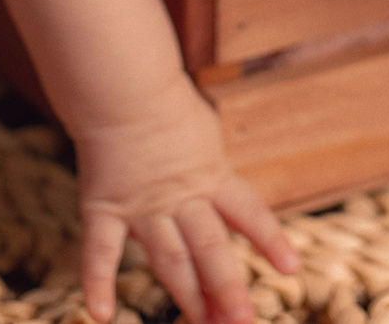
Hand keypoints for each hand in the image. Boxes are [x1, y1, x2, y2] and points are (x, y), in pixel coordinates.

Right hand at [75, 83, 297, 323]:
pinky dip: (98, 283)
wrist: (121, 88)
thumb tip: (225, 192)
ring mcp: (142, 207)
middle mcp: (181, 197)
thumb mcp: (205, 133)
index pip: (248, 212)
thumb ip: (213, 169)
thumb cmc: (166, 105)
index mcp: (211, 176)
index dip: (269, 240)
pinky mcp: (105, 209)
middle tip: (244, 321)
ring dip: (188, 296)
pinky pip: (100, 252)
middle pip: (210, 248)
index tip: (290, 267)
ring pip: (169, 259)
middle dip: (228, 287)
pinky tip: (100, 315)